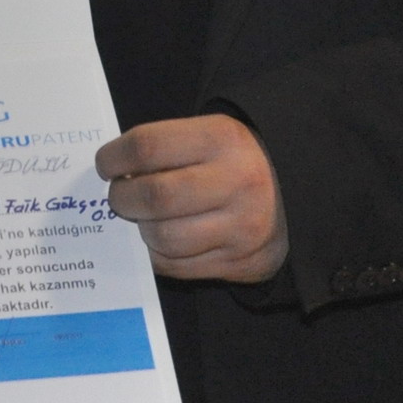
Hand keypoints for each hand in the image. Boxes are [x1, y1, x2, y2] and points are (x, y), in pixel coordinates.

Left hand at [96, 116, 287, 284]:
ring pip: (164, 237)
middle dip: (122, 198)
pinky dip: (157, 255)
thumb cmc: (234, 161)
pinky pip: (177, 266)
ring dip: (140, 230)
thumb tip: (112, 174)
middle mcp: (236, 182)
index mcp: (221, 139)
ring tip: (142, 218)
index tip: (105, 165)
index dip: (114, 157)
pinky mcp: (241, 262)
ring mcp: (242, 227)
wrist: (297, 194)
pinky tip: (160, 240)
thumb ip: (164, 148)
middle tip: (119, 196)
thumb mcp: (208, 136)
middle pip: (154, 196)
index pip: (147, 146)